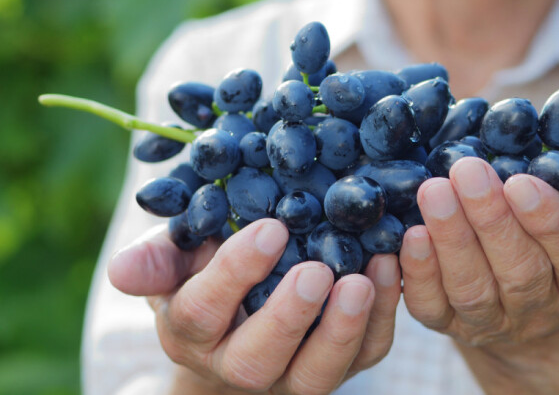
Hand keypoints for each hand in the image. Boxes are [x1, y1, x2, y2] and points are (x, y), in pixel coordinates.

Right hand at [108, 219, 400, 394]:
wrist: (244, 313)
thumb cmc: (206, 273)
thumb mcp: (176, 259)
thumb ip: (155, 260)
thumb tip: (122, 271)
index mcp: (194, 331)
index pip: (203, 313)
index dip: (235, 274)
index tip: (271, 229)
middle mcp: (240, 365)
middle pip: (259, 359)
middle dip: (290, 317)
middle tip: (318, 270)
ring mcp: (293, 374)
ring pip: (317, 373)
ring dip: (343, 329)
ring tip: (363, 279)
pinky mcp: (340, 366)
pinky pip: (366, 355)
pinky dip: (382, 318)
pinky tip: (391, 269)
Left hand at [399, 153, 558, 347]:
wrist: (527, 320)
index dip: (549, 222)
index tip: (522, 180)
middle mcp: (539, 308)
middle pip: (519, 271)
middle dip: (491, 220)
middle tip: (467, 168)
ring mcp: (491, 322)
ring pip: (472, 289)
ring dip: (451, 238)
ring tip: (433, 189)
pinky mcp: (447, 325)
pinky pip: (430, 307)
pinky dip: (417, 272)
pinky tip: (408, 232)